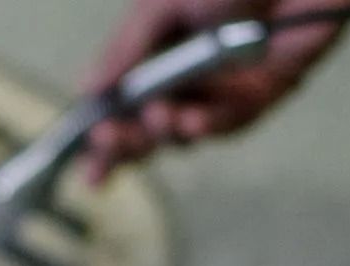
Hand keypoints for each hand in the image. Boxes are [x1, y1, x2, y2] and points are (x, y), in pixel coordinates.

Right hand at [80, 0, 349, 184]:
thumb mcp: (160, 6)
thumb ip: (125, 50)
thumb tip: (87, 89)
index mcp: (156, 49)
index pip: (121, 102)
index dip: (104, 137)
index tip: (89, 166)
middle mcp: (188, 73)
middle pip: (150, 128)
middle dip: (129, 142)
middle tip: (112, 142)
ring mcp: (223, 87)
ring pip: (188, 132)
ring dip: (169, 131)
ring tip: (161, 117)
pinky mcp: (262, 92)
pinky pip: (232, 122)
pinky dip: (211, 125)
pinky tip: (194, 121)